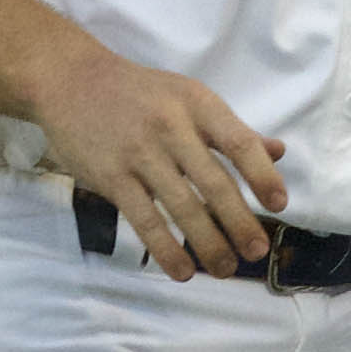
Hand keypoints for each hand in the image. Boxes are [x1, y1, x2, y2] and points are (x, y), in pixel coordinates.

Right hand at [27, 36, 288, 279]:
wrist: (71, 80)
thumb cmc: (140, 92)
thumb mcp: (189, 97)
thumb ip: (232, 129)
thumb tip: (278, 153)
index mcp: (198, 104)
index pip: (239, 143)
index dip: (262, 176)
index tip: (279, 205)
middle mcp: (172, 127)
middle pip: (214, 183)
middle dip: (240, 222)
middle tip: (257, 251)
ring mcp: (140, 154)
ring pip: (182, 207)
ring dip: (208, 244)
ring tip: (226, 269)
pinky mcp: (111, 177)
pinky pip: (144, 220)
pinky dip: (166, 249)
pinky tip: (182, 271)